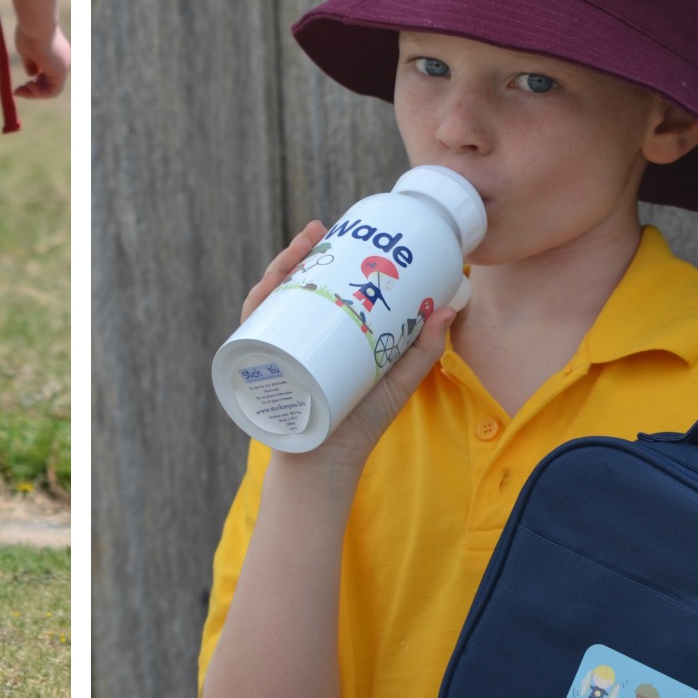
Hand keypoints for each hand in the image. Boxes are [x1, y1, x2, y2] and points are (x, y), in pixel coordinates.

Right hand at [14, 22, 69, 99]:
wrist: (36, 24)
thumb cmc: (29, 33)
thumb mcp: (27, 50)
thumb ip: (31, 63)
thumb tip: (32, 75)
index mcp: (56, 53)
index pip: (47, 74)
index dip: (34, 82)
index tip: (20, 84)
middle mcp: (63, 60)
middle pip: (49, 83)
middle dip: (32, 89)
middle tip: (16, 91)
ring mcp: (64, 66)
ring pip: (51, 89)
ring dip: (34, 93)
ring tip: (20, 89)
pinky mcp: (62, 72)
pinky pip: (53, 92)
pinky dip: (40, 94)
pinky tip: (29, 87)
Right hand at [241, 223, 463, 478]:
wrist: (327, 467)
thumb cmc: (359, 426)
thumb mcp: (396, 382)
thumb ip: (422, 350)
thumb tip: (445, 307)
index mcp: (319, 335)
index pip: (313, 286)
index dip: (318, 255)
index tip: (336, 229)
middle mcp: (292, 339)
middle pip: (287, 287)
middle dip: (296, 254)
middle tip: (315, 232)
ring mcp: (275, 353)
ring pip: (267, 301)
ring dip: (277, 269)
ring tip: (299, 250)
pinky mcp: (262, 371)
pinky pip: (252, 334)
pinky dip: (256, 309)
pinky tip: (268, 289)